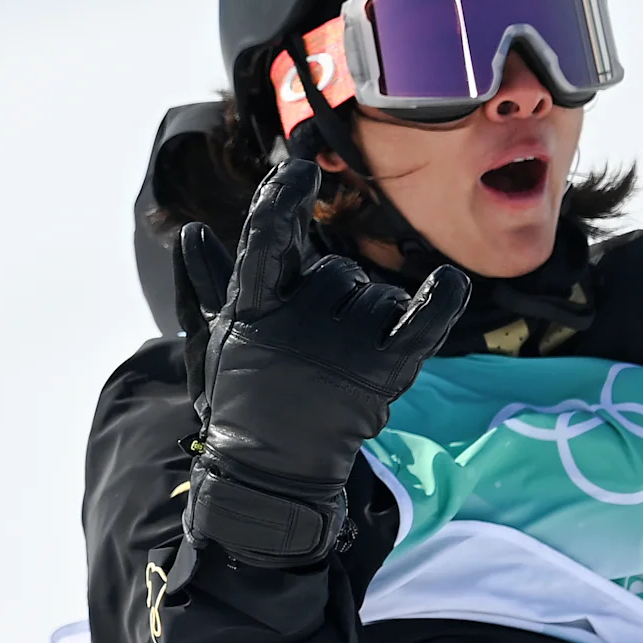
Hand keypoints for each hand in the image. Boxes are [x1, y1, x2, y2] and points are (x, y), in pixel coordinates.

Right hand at [174, 159, 470, 565]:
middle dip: (336, 295)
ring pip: (377, 295)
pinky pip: (421, 326)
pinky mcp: (382, 376)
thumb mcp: (219, 340)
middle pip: (337, 271)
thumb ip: (209, 283)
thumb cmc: (245, 397)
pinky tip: (450, 282)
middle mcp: (296, 325)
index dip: (281, 200)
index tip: (299, 168)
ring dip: (372, 317)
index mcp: (252, 310)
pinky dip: (441, 303)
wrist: (272, 474)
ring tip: (344, 362)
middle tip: (317, 343)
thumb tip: (192, 233)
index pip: (266, 240)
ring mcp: (341, 350)